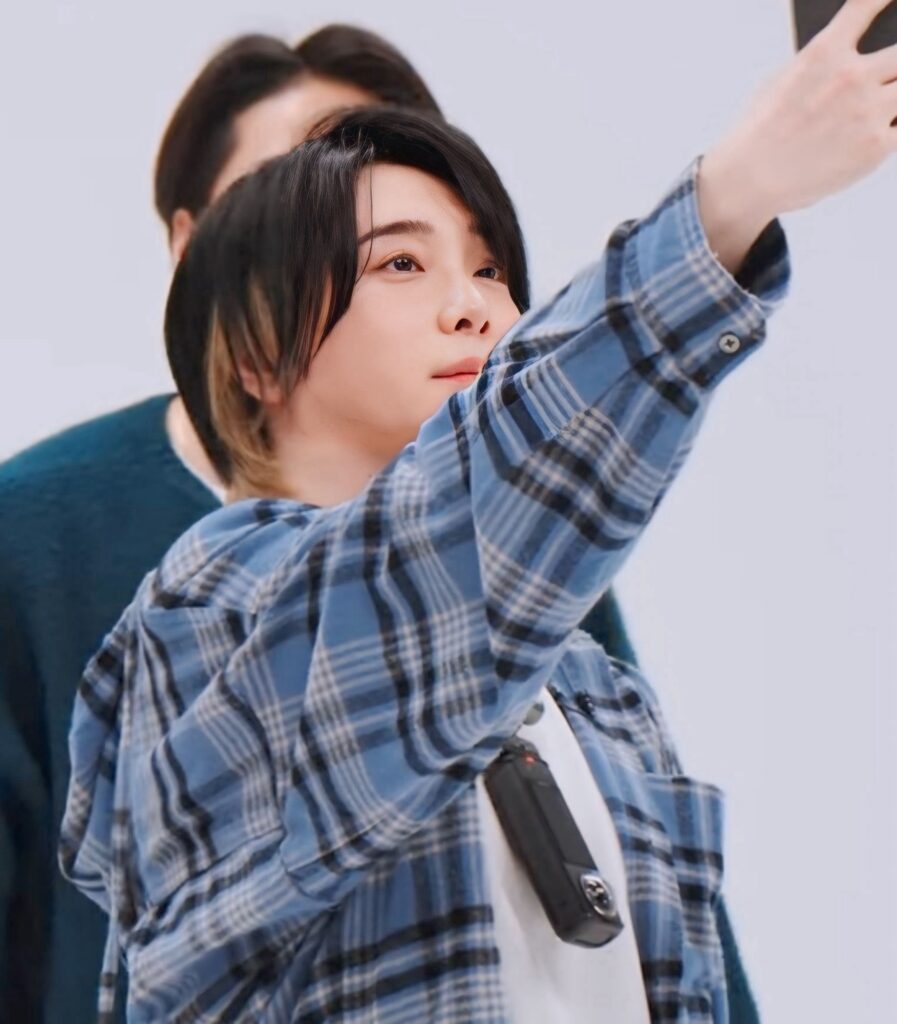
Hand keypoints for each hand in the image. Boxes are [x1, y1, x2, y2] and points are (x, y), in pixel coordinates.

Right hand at [699, 0, 896, 273]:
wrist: (749, 181)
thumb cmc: (758, 133)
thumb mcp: (781, 80)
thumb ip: (822, 65)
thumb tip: (847, 59)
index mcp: (824, 52)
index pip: (867, 6)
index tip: (892, 0)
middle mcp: (851, 77)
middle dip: (893, 65)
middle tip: (885, 77)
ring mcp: (868, 112)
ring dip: (890, 99)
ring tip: (869, 111)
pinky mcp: (877, 146)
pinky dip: (887, 130)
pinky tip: (866, 137)